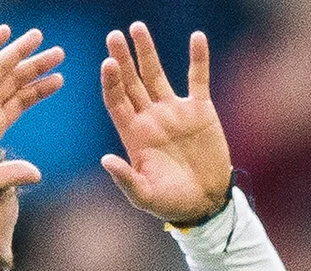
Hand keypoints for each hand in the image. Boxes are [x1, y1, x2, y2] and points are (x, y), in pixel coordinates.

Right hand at [0, 25, 64, 197]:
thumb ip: (12, 174)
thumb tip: (38, 175)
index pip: (22, 101)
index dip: (40, 89)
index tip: (59, 79)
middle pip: (17, 80)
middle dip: (38, 66)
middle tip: (59, 53)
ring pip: (1, 66)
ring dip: (20, 50)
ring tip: (39, 36)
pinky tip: (5, 31)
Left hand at [99, 22, 233, 223]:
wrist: (205, 202)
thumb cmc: (170, 202)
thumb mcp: (145, 195)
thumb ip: (126, 179)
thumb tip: (105, 160)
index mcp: (133, 135)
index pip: (117, 102)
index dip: (111, 83)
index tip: (107, 63)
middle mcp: (150, 118)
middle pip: (131, 82)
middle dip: (122, 59)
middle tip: (113, 36)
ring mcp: (174, 111)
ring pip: (156, 74)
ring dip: (147, 51)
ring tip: (137, 27)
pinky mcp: (200, 110)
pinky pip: (198, 78)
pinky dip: (198, 58)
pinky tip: (197, 37)